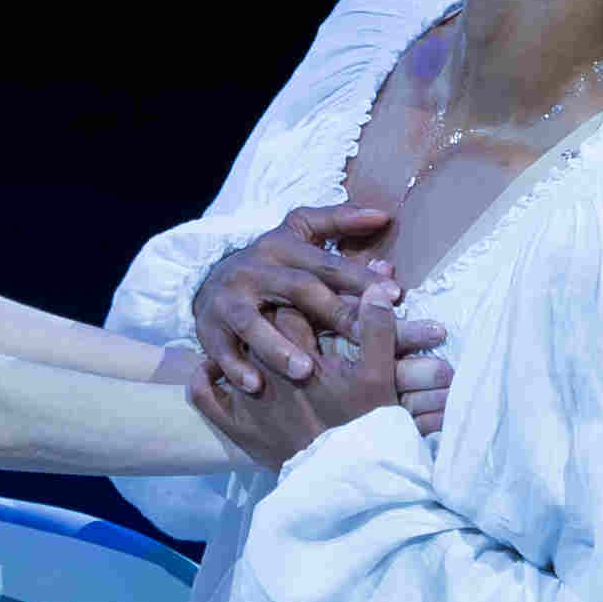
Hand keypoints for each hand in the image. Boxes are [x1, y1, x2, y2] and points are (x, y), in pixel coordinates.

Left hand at [185, 280, 405, 471]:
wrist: (348, 481)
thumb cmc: (367, 426)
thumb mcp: (380, 377)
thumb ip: (376, 330)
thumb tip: (376, 287)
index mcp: (302, 358)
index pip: (290, 309)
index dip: (299, 296)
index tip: (305, 294)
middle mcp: (269, 374)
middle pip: (256, 329)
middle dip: (267, 315)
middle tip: (274, 309)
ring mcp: (250, 402)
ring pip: (231, 356)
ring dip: (239, 341)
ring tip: (249, 333)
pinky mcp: (238, 429)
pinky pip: (206, 398)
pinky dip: (205, 380)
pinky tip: (212, 368)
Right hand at [193, 204, 448, 401]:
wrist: (208, 283)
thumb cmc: (270, 264)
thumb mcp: (298, 233)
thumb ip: (338, 222)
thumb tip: (382, 216)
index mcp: (281, 247)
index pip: (327, 263)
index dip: (360, 278)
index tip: (394, 296)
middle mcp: (254, 270)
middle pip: (298, 290)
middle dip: (332, 312)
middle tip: (364, 335)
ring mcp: (228, 300)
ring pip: (253, 323)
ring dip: (277, 347)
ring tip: (303, 370)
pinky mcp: (208, 327)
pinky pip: (221, 349)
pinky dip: (236, 367)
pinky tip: (255, 385)